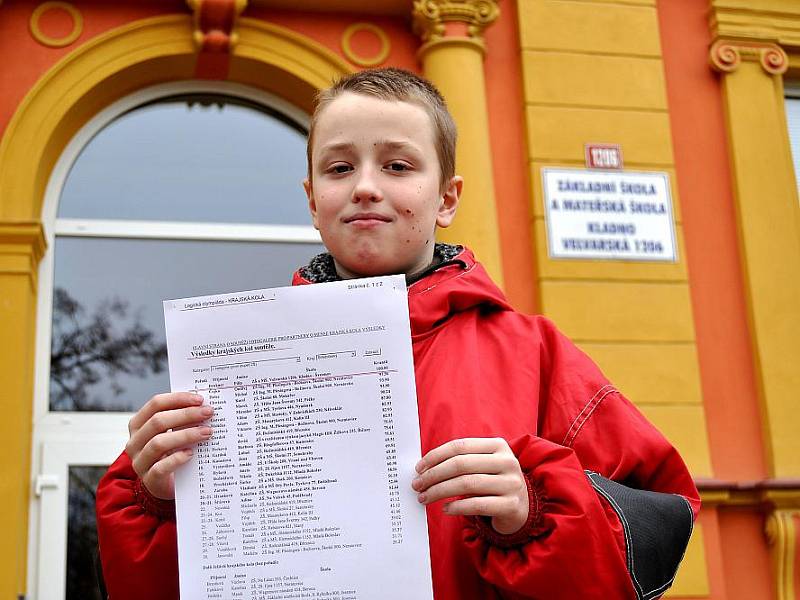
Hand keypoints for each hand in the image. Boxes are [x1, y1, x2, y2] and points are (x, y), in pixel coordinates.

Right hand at [125, 392, 212, 499]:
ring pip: (158, 443)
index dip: (178, 399)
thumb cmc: (170, 452)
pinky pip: (160, 468)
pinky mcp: (149, 480)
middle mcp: (135, 442)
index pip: (155, 404)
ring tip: (206, 432)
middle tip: (208, 412)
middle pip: (157, 422)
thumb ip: (180, 419)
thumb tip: (203, 405)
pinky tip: (191, 453)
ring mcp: (140, 462)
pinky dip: (176, 459)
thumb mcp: (170, 433)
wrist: (163, 484)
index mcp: (138, 425)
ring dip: (185, 435)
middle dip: (186, 414)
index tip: (199, 399)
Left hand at [411, 437, 528, 534]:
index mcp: (498, 445)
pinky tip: (445, 509)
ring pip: (466, 484)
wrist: (522, 507)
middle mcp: (507, 461)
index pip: (460, 446)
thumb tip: (424, 468)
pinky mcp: (511, 505)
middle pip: (461, 465)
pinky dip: (456, 507)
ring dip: (439, 491)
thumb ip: (460, 461)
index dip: (435, 456)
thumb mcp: (482, 465)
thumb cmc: (493, 482)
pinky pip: (476, 505)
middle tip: (417, 485)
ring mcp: (511, 483)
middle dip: (433, 475)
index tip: (419, 468)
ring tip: (425, 498)